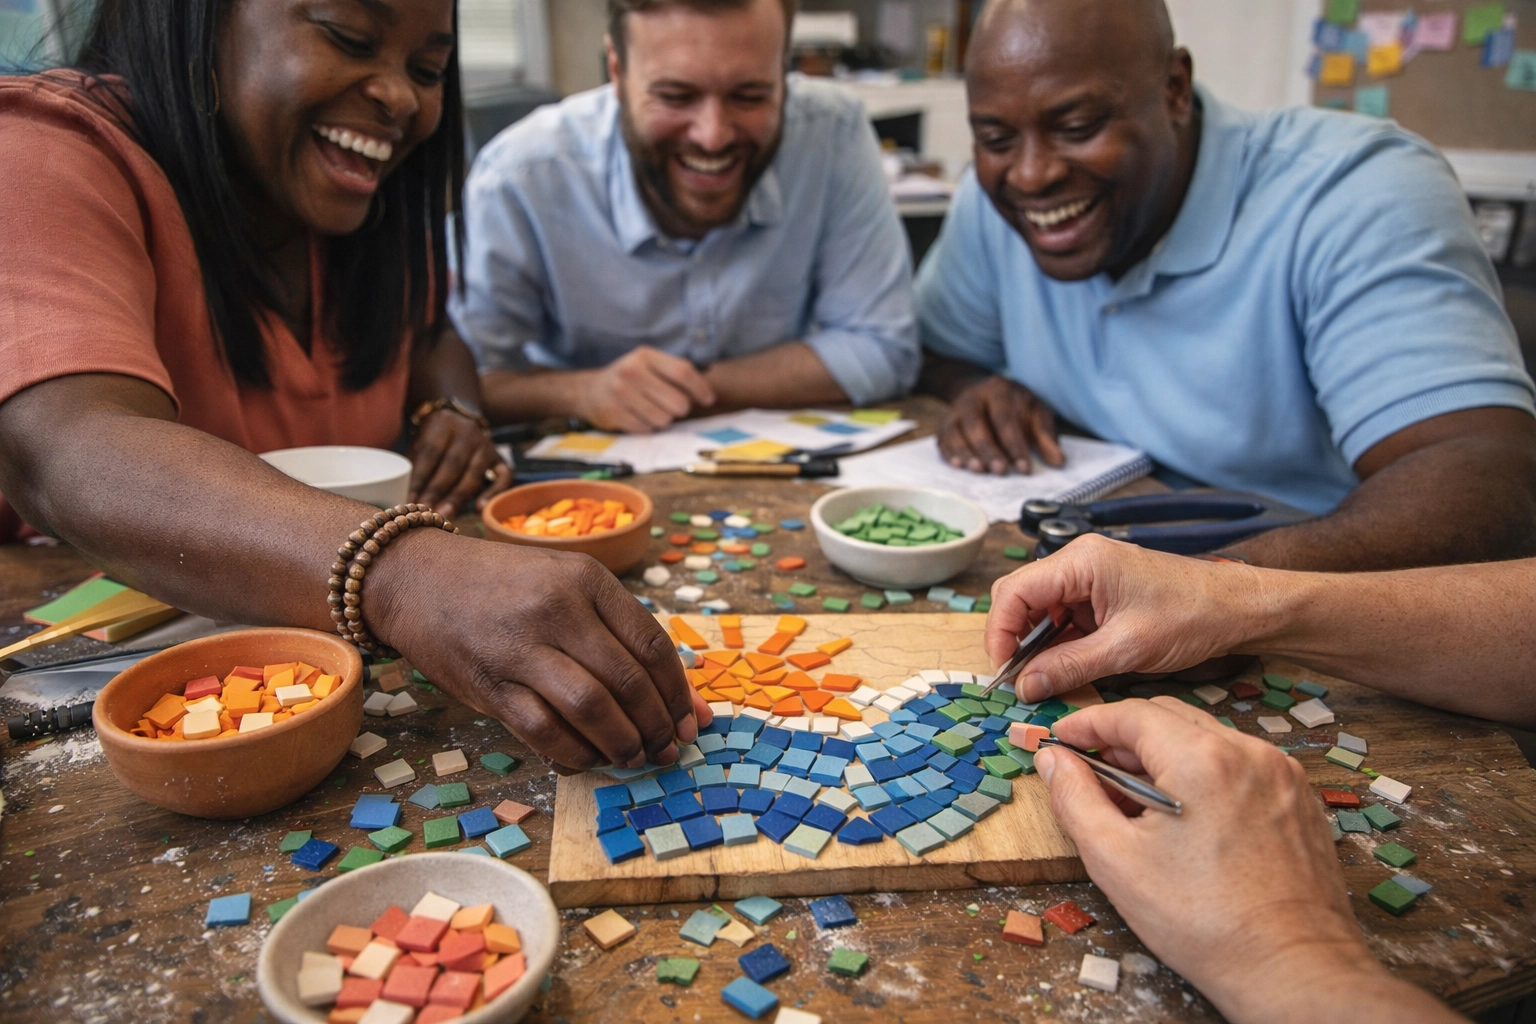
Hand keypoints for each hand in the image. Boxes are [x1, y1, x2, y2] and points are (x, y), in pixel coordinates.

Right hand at [373, 530, 712, 772]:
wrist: (418, 578)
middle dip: (658, 725)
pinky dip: (576, 754)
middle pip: (628, 681)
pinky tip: (590, 758)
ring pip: (593, 710)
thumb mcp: (566, 585)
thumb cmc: (504, 585)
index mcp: (586, 579)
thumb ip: (620, 635)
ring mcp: (521, 648)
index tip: (692, 721)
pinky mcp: (490, 684)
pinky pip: (546, 732)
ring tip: (634, 757)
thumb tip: (687, 701)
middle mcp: (558, 609)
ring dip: (623, 744)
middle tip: (668, 748)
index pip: (652, 644)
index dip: (679, 692)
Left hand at [406, 407, 511, 516]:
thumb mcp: (418, 442)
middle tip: (426, 512)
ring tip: (444, 515)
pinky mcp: (500, 458)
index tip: (409, 501)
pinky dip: (493, 493)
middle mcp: (468, 432)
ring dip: (458, 497)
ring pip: (473, 473)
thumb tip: (398, 497)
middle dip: (437, 491)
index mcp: (442, 423)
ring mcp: (486, 445)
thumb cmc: (431, 439)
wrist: (459, 417)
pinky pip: (503, 477)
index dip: (419, 478)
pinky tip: (480, 508)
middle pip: (452, 464)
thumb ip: (411, 465)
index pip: (429, 453)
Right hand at [572, 346, 716, 432]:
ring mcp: (620, 393)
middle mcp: (631, 371)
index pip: (683, 372)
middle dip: (682, 408)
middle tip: (675, 406)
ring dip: (663, 419)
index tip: (708, 399)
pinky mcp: (613, 413)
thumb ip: (676, 374)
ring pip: (664, 419)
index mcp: (645, 356)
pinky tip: (638, 416)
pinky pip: (646, 429)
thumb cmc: (631, 379)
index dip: (700, 389)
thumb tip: (707, 394)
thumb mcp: (650, 365)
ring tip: (652, 410)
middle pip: (677, 401)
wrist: (591, 390)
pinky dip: (647, 427)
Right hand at [939, 375, 1064, 474]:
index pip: (1005, 418)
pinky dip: (949, 453)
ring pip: (955, 431)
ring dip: (966, 452)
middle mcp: (972, 397)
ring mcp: (954, 411)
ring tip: (978, 470)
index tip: (1024, 468)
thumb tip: (1058, 461)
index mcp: (998, 390)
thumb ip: (1046, 436)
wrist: (982, 392)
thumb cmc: (1014, 407)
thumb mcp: (1035, 413)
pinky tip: (958, 465)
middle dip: (988, 449)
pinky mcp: (944, 425)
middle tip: (1000, 471)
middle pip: (976, 423)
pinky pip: (942, 439)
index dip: (1014, 444)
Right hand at [985, 534, 1263, 701]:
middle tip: (1018, 679)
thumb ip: (1069, 666)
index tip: (1004, 672)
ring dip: (1036, 643)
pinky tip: (1062, 666)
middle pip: (1021, 597)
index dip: (1000, 633)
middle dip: (1013, 638)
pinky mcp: (1101, 592)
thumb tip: (1025, 686)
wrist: (1238, 609)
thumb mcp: (1126, 649)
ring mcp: (1090, 575)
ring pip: (1040, 608)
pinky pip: (1064, 615)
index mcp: (1081, 561)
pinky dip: (1057, 642)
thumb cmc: (1191, 616)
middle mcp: (1079, 561)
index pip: (1015, 592)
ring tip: (1040, 679)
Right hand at [1037, 698, 1450, 1023]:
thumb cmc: (1203, 922)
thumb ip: (1075, 798)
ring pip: (1208, 740)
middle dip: (1125, 739)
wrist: (1291, 968)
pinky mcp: (1299, 798)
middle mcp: (1248, 751)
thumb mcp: (1116, 861)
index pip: (1132, 713)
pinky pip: (1240, 765)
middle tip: (1093, 771)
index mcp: (1201, 758)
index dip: (1089, 722)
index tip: (1063, 739)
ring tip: (1139, 803)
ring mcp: (1281, 773)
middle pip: (1171, 719)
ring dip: (1166, 758)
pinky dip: (1205, 775)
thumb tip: (1053, 759)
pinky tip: (1188, 818)